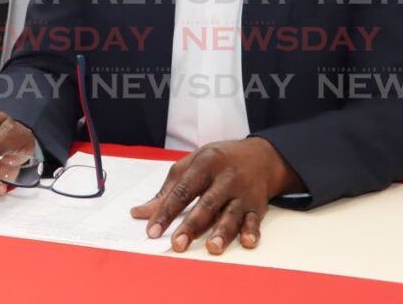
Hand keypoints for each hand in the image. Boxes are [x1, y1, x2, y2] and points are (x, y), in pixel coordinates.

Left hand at [130, 137, 302, 254]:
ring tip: (212, 247)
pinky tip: (247, 242)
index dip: (166, 212)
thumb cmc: (219, 160)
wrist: (261, 156)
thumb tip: (141, 213)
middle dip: (192, 225)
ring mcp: (243, 192)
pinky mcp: (257, 205)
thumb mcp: (192, 164)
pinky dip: (252, 231)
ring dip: (222, 232)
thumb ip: (168, 189)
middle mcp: (225, 178)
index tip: (153, 230)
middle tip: (178, 243)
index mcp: (205, 164)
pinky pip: (255, 220)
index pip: (182, 191)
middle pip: (207, 204)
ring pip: (231, 214)